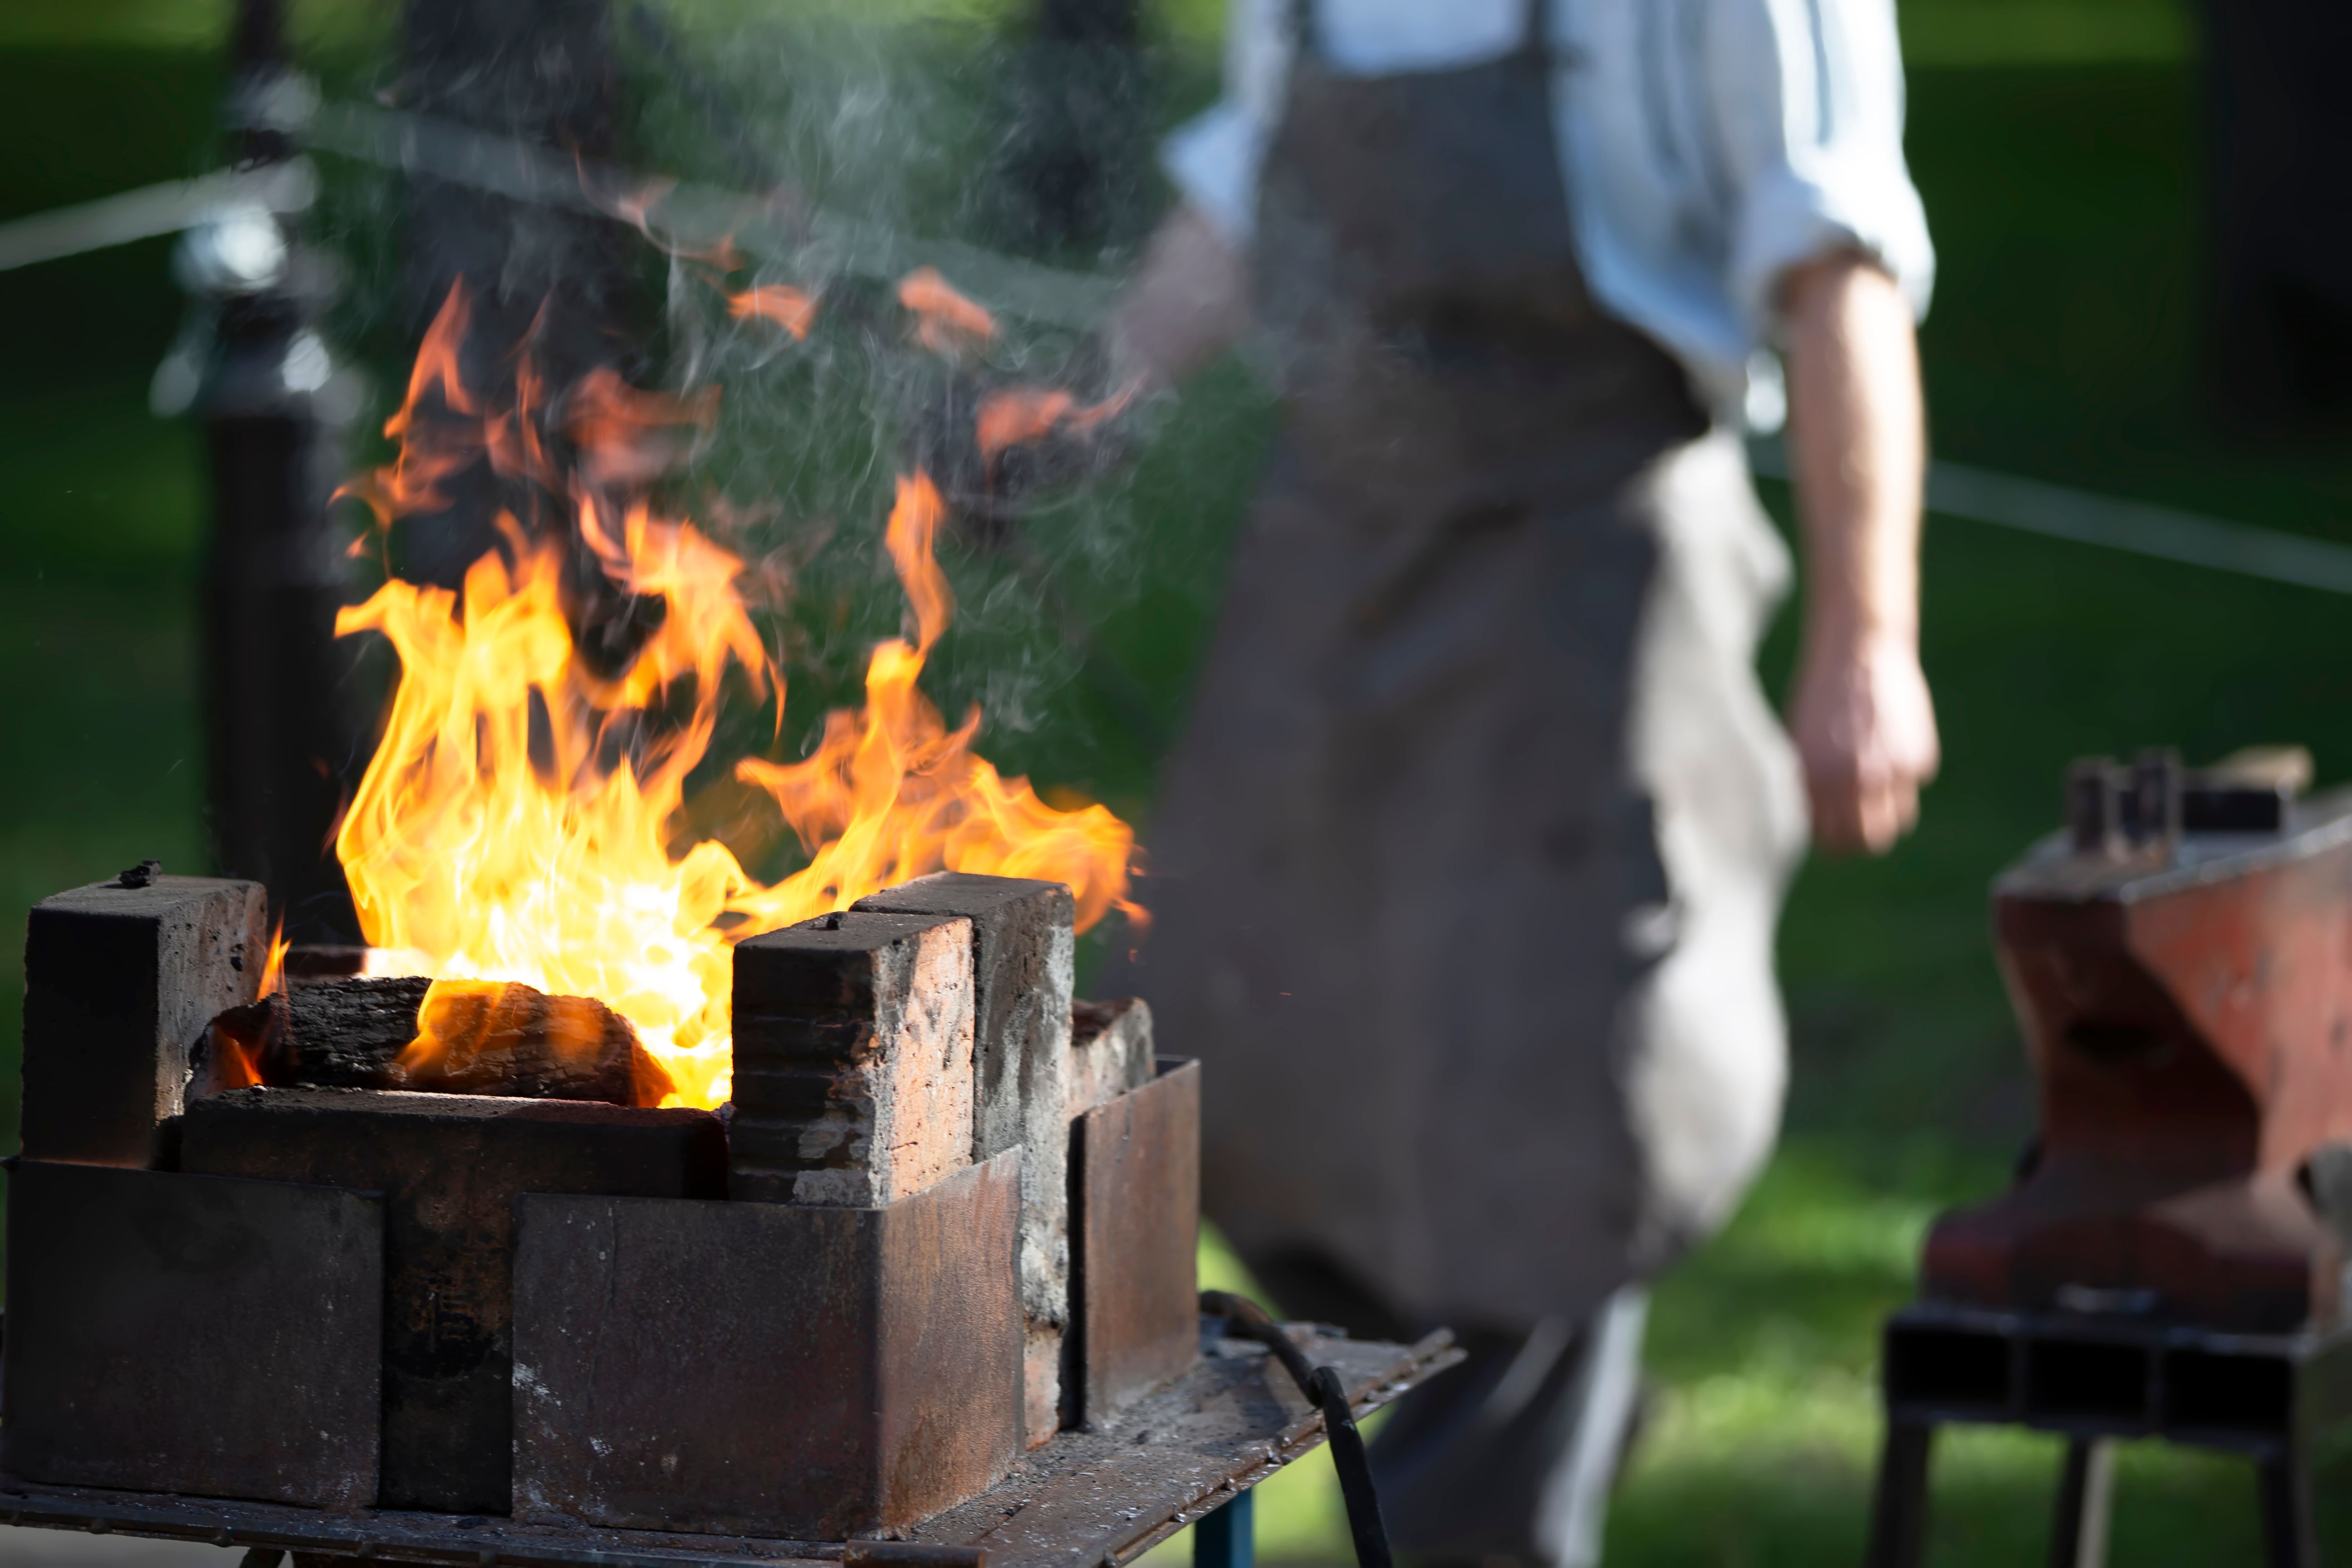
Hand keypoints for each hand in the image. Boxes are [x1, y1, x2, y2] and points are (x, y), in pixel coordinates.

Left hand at [1789, 628, 1939, 854]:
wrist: (1859, 651)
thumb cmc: (1820, 697)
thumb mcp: (1801, 744)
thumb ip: (1810, 787)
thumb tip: (1817, 827)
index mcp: (1817, 780)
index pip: (1830, 840)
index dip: (1832, 843)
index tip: (1833, 836)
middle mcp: (1856, 780)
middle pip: (1867, 841)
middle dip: (1861, 840)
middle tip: (1857, 826)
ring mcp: (1893, 771)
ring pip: (1896, 823)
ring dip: (1886, 816)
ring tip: (1874, 790)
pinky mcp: (1920, 757)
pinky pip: (1913, 786)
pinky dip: (1903, 777)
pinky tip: (1891, 747)